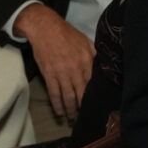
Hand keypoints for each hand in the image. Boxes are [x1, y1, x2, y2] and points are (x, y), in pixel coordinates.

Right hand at [16, 4, 94, 122]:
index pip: (92, 83)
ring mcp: (61, 74)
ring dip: (70, 110)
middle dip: (82, 107)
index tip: (95, 105)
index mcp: (87, 61)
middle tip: (84, 117)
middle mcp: (75, 70)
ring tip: (72, 119)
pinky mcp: (49, 75)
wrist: (45, 28)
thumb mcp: (86, 41)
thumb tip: (102, 66)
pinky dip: (57, 105)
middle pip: (81, 94)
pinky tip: (60, 112)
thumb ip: (94, 54)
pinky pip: (54, 94)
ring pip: (68, 97)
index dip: (93, 96)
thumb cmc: (67, 34)